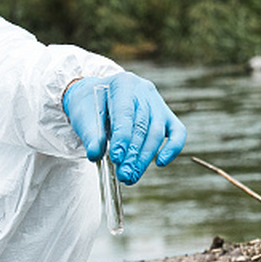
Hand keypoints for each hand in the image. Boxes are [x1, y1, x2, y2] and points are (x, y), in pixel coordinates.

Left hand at [62, 72, 186, 183]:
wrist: (96, 95)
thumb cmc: (89, 105)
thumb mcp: (83, 115)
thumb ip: (90, 135)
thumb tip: (95, 155)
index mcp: (122, 84)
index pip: (126, 112)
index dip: (122, 137)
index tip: (116, 158)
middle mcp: (143, 91)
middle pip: (143, 126)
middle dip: (133, 154)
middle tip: (124, 175)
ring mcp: (157, 103)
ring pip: (157, 132)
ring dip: (145, 158)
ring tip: (131, 177)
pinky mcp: (166, 116)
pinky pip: (177, 132)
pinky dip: (172, 149)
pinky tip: (160, 163)